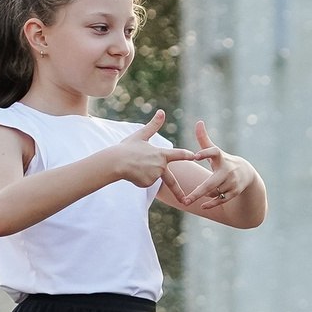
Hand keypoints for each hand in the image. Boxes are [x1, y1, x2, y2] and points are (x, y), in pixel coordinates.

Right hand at [103, 110, 217, 187]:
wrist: (116, 162)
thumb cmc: (127, 148)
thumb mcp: (141, 135)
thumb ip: (153, 126)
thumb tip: (162, 111)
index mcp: (161, 155)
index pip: (178, 155)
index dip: (187, 155)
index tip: (196, 156)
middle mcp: (160, 167)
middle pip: (171, 181)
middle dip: (179, 192)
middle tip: (187, 200)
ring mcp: (154, 176)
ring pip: (151, 178)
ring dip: (144, 173)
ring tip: (134, 166)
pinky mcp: (146, 184)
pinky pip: (144, 182)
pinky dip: (138, 179)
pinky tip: (132, 173)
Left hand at [172, 120, 252, 208]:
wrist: (246, 173)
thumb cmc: (224, 160)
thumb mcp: (216, 150)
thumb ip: (204, 139)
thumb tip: (198, 122)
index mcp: (221, 157)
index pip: (214, 152)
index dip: (205, 153)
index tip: (195, 155)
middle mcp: (227, 170)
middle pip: (211, 183)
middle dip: (198, 192)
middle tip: (185, 200)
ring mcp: (231, 182)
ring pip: (212, 191)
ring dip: (205, 192)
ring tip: (207, 188)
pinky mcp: (234, 192)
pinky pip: (220, 200)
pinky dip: (212, 204)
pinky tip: (203, 206)